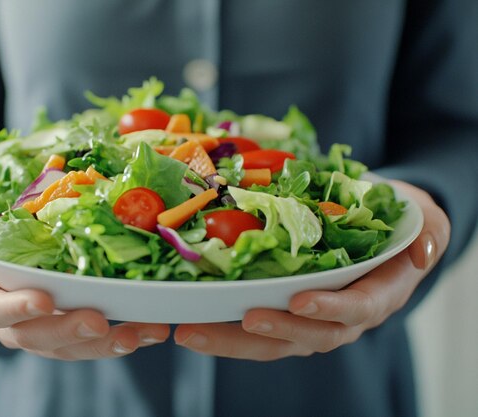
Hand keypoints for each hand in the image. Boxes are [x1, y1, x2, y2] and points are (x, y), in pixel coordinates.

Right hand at [0, 191, 169, 359]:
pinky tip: (155, 326)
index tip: (43, 300)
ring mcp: (41, 321)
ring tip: (144, 332)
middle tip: (100, 322)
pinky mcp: (70, 316)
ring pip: (72, 344)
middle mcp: (8, 316)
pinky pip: (95, 333)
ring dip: (108, 342)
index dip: (13, 309)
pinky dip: (126, 331)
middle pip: (37, 336)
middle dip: (69, 333)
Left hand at [174, 181, 449, 359]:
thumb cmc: (397, 223)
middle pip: (309, 336)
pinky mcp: (283, 311)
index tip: (299, 302)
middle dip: (274, 331)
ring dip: (234, 340)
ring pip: (274, 340)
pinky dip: (224, 329)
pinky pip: (255, 329)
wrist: (376, 227)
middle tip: (239, 320)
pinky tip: (191, 321)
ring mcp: (310, 319)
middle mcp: (342, 316)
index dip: (330, 309)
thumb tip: (421, 253)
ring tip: (193, 331)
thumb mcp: (422, 220)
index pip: (356, 309)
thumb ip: (428, 234)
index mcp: (377, 295)